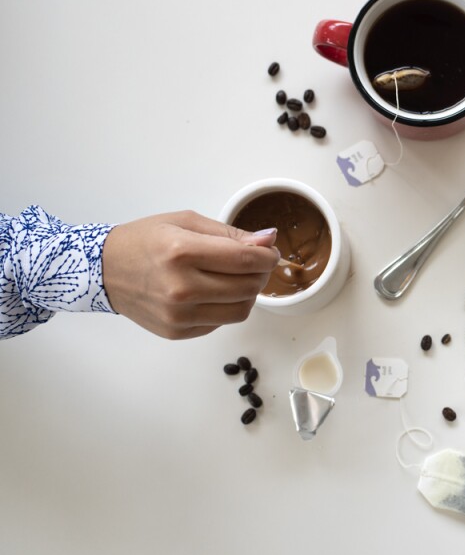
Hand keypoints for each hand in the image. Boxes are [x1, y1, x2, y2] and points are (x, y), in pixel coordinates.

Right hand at [102, 210, 279, 338]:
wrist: (104, 270)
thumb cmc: (146, 240)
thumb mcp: (186, 222)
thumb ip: (230, 233)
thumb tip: (268, 240)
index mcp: (182, 252)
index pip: (246, 260)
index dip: (268, 256)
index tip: (270, 252)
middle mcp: (180, 288)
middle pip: (248, 287)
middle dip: (261, 273)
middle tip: (256, 263)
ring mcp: (178, 315)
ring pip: (240, 311)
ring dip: (248, 294)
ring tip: (237, 278)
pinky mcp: (177, 332)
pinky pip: (221, 322)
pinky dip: (226, 307)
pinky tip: (214, 292)